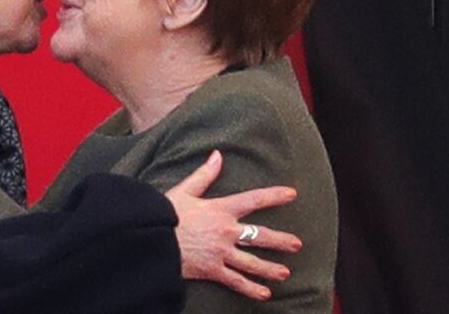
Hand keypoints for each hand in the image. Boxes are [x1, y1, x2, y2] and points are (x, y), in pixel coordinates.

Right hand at [165, 150, 301, 300]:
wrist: (152, 239)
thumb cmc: (166, 213)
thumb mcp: (185, 190)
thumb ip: (204, 174)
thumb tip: (217, 155)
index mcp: (221, 209)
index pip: (254, 200)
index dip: (274, 196)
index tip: (292, 194)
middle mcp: (226, 231)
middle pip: (260, 236)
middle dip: (281, 241)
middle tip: (297, 244)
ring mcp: (221, 253)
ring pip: (252, 262)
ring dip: (270, 268)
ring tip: (285, 273)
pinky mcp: (212, 270)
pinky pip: (236, 281)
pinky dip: (251, 288)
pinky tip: (265, 294)